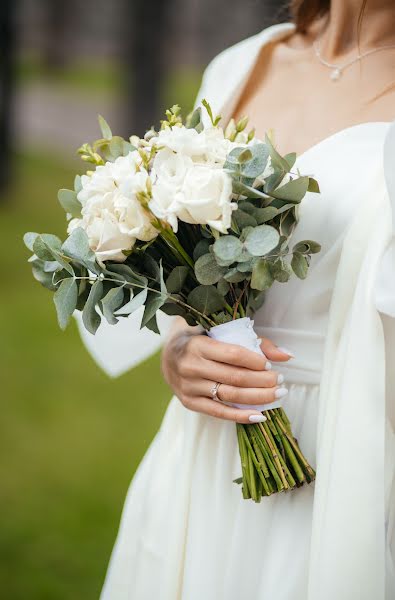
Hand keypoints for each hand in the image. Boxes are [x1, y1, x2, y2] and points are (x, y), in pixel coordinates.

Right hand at [161, 325, 292, 423]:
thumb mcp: (221, 333)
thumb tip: (287, 355)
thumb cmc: (202, 340)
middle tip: (280, 382)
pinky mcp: (189, 403)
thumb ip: (254, 342)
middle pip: (234, 378)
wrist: (169, 355)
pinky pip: (218, 412)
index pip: (233, 354)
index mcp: (198, 344)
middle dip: (262, 381)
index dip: (255, 361)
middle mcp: (191, 366)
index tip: (270, 365)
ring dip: (257, 398)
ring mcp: (189, 387)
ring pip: (229, 395)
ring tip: (277, 395)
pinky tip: (260, 416)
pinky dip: (240, 416)